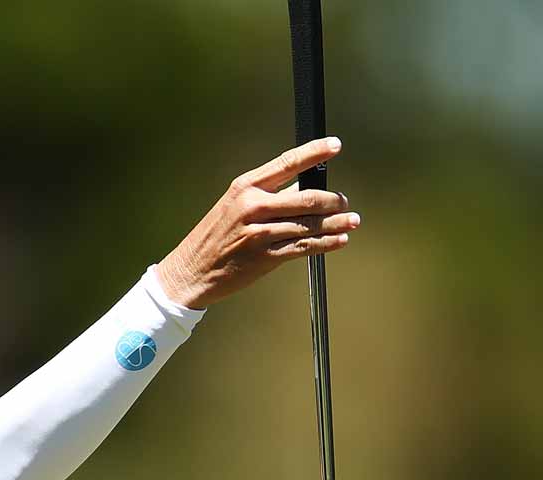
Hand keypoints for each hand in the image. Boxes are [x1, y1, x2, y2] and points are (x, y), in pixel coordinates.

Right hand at [154, 136, 360, 309]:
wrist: (191, 271)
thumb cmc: (213, 238)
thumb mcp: (233, 206)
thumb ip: (268, 197)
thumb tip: (303, 188)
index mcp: (246, 187)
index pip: (287, 163)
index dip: (314, 152)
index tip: (334, 145)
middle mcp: (253, 207)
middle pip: (306, 198)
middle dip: (332, 200)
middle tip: (344, 202)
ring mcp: (260, 232)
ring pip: (309, 224)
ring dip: (336, 223)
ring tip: (352, 220)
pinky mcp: (265, 256)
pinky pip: (304, 247)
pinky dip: (327, 243)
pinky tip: (339, 240)